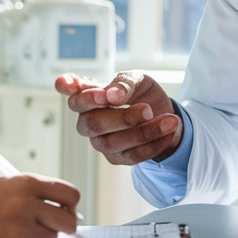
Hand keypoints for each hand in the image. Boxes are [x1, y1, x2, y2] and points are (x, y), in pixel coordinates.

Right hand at [0, 174, 79, 237]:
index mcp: (25, 183)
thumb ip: (35, 192)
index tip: (65, 207)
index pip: (70, 194)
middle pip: (69, 221)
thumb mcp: (3, 184)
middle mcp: (25, 206)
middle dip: (65, 224)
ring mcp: (19, 230)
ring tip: (17, 227)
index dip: (71, 203)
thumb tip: (67, 206)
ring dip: (41, 235)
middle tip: (55, 223)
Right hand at [56, 71, 181, 165]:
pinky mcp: (115, 157)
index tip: (72, 84)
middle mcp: (88, 120)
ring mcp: (99, 141)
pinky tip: (167, 132)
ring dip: (144, 132)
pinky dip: (153, 144)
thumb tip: (112, 94)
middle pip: (92, 124)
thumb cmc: (143, 94)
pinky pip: (131, 156)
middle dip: (122, 118)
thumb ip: (124, 83)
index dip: (68, 88)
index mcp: (90, 95)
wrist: (163, 115)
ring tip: (169, 121)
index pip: (72, 94)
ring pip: (113, 142)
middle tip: (147, 110)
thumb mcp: (139, 80)